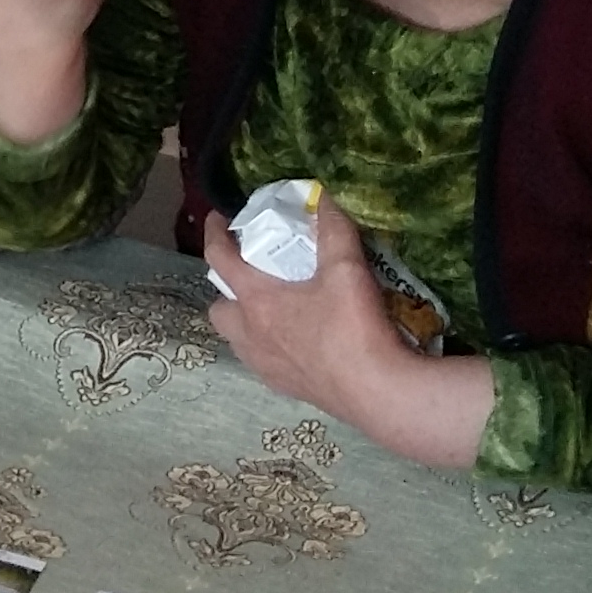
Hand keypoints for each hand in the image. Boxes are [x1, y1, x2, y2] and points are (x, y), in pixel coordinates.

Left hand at [201, 199, 493, 468]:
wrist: (377, 392)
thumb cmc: (354, 328)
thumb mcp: (347, 268)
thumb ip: (333, 229)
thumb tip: (324, 200)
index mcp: (256, 301)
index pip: (219, 259)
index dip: (214, 234)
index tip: (216, 218)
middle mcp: (251, 335)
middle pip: (219, 308)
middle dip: (226, 288)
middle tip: (250, 273)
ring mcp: (265, 366)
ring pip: (237, 339)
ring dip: (244, 320)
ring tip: (272, 307)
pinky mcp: (286, 388)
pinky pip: (262, 363)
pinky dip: (268, 347)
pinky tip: (295, 342)